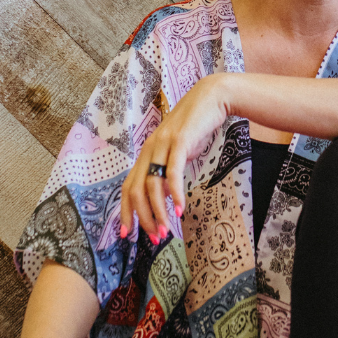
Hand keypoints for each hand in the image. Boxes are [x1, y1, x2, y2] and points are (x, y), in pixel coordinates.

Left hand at [120, 73, 228, 240]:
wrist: (212, 98)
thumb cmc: (196, 127)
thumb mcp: (178, 151)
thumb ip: (168, 169)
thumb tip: (165, 195)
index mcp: (146, 154)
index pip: (128, 187)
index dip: (126, 212)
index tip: (128, 234)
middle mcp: (149, 149)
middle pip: (135, 190)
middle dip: (142, 219)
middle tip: (152, 238)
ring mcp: (162, 145)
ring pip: (151, 185)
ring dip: (158, 212)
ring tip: (166, 231)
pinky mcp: (180, 142)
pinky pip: (172, 172)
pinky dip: (174, 193)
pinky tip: (179, 209)